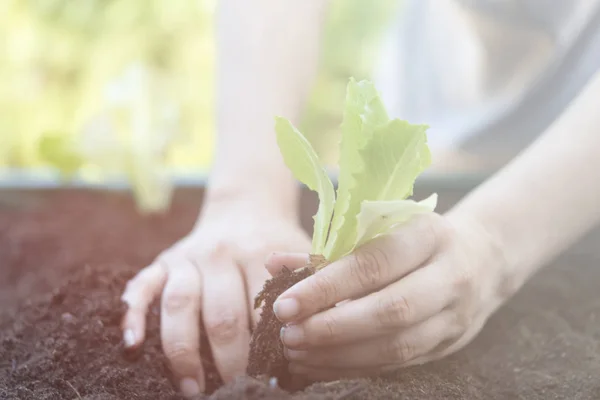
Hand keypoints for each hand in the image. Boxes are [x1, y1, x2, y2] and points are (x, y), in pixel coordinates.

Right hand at [120, 193, 309, 395]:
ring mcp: (188, 257)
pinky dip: (133, 314)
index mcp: (259, 253)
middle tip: (238, 389)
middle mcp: (220, 253)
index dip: (267, 346)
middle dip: (229, 360)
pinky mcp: (164, 261)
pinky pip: (143, 286)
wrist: (247, 206)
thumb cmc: (279, 242)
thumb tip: (322, 336)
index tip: (273, 375)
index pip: (261, 309)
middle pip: (221, 314)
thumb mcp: (302, 256)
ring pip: (179, 305)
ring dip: (183, 351)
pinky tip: (133, 344)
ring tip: (192, 388)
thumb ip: (311, 290)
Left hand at [266, 211, 509, 380]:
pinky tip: (318, 367)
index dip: (327, 288)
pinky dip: (353, 369)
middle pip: (390, 311)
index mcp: (428, 235)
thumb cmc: (417, 240)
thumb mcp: (383, 229)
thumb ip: (329, 248)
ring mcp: (453, 317)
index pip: (374, 264)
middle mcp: (448, 277)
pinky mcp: (447, 346)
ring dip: (338, 356)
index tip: (284, 304)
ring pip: (396, 348)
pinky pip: (397, 365)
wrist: (483, 261)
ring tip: (295, 354)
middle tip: (287, 335)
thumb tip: (275, 264)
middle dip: (331, 329)